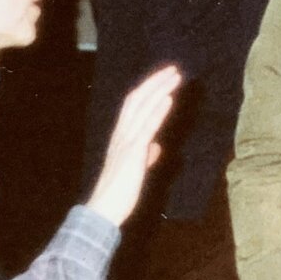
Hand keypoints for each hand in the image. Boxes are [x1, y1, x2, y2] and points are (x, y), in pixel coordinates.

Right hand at [87, 65, 183, 224]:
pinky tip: (168, 99)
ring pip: (143, 108)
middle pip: (137, 99)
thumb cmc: (119, 193)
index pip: (133, 105)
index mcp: (121, 137)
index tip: (164, 79)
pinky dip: (158, 111)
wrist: (104, 210)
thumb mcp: (135, 170)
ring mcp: (126, 142)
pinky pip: (146, 127)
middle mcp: (121, 134)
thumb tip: (155, 147)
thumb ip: (145, 156)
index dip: (148, 89)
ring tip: (176, 77)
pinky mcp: (133, 153)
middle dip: (156, 82)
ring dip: (160, 90)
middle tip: (174, 69)